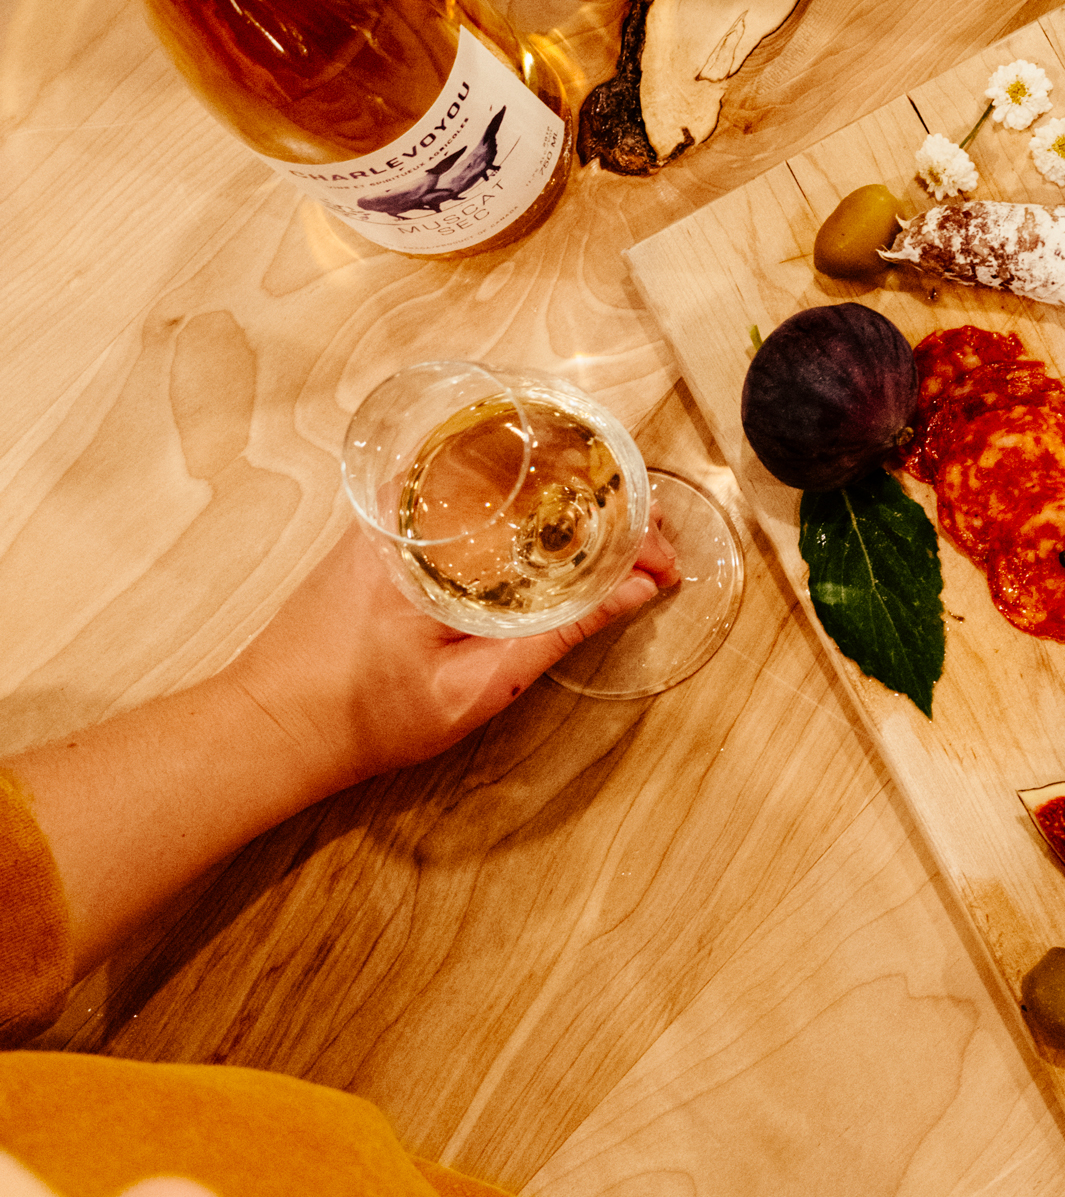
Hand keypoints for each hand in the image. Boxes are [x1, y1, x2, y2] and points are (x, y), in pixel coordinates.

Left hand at [225, 519, 669, 797]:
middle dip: (610, 505)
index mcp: (440, 536)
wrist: (270, 726)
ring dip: (573, 505)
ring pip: (508, 480)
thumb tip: (638, 589)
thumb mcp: (475, 688)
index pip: (556, 496)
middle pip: (538, 471)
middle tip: (651, 551)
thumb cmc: (365, 717)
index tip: (662, 562)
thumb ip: (559, 633)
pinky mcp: (389, 531)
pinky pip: (475, 499)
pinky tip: (559, 547)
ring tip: (621, 547)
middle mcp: (417, 506)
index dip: (626, 524)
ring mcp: (399, 514)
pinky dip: (529, 514)